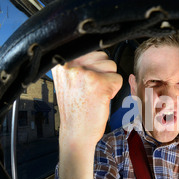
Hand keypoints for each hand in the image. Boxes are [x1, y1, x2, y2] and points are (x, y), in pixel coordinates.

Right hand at [52, 51, 122, 178]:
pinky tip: (100, 99)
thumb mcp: (68, 79)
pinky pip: (118, 78)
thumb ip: (77, 62)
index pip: (88, 48)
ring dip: (108, 81)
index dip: (93, 66)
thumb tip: (93, 44)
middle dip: (102, 72)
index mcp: (59, 61)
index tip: (85, 81)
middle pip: (102, 55)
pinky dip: (114, 90)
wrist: (75, 133)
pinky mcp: (99, 83)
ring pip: (111, 65)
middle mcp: (69, 64)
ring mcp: (84, 73)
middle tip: (89, 90)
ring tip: (94, 94)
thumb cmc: (75, 108)